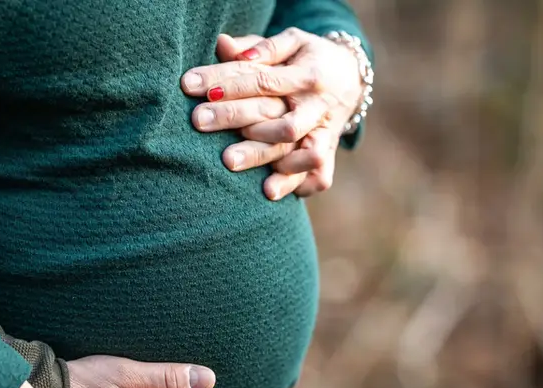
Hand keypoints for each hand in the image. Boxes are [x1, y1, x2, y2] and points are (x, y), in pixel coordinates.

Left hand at [182, 29, 363, 199]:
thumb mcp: (290, 42)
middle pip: (281, 121)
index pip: (263, 80)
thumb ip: (259, 46)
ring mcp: (325, 133)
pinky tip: (266, 189)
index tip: (191, 86)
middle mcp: (319, 107)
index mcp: (308, 75)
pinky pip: (318, 176)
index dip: (227, 83)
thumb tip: (222, 45)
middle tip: (198, 122)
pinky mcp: (328, 153)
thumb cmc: (308, 58)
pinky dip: (294, 183)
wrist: (351, 77)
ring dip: (265, 157)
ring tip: (228, 160)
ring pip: (302, 153)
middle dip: (236, 120)